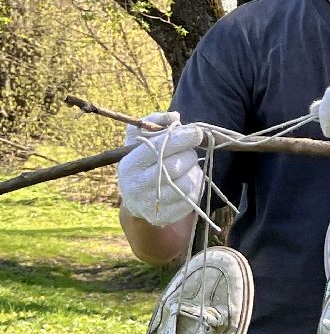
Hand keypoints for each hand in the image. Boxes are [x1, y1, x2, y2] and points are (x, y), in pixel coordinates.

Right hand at [116, 112, 205, 226]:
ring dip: (193, 172)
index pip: (157, 149)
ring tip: (185, 169)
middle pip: (175, 167)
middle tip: (190, 153)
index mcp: (128, 164)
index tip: (197, 132)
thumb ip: (155, 121)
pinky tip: (184, 183)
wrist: (139, 199)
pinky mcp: (162, 218)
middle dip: (189, 156)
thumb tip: (174, 116)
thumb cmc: (145, 162)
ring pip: (186, 184)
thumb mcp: (142, 138)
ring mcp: (148, 204)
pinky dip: (194, 188)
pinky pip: (191, 199)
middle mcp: (134, 186)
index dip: (180, 139)